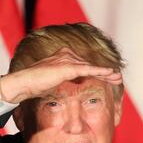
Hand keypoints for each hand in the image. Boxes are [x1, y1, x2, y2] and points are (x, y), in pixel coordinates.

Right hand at [0, 48, 122, 103]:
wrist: (24, 83)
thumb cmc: (34, 85)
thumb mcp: (52, 81)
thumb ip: (63, 81)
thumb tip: (70, 88)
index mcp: (63, 57)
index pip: (84, 65)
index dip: (96, 71)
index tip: (107, 77)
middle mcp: (67, 55)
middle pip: (90, 65)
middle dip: (105, 72)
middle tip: (117, 77)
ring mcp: (68, 60)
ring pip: (92, 67)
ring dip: (106, 73)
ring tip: (118, 78)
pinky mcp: (69, 67)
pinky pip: (89, 69)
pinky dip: (101, 72)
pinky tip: (111, 74)